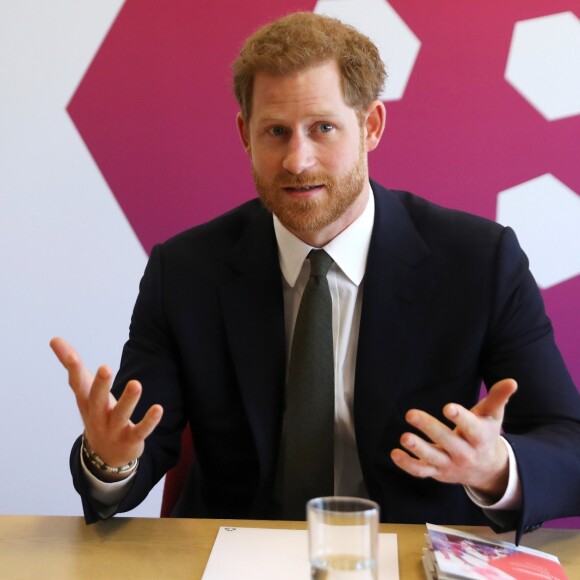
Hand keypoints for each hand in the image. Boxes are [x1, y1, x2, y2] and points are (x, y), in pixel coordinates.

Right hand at [50, 337, 162, 470]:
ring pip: (120, 414)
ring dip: (128, 400)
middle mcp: (97, 415)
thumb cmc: (96, 413)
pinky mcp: (130, 439)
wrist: (104, 456)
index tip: (71, 355)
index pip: (78, 384)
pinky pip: (140, 430)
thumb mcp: (84, 390)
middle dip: (100, 385)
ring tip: (136, 384)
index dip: (74, 370)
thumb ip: (73, 366)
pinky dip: (149, 421)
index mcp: (86, 401)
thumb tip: (54, 338)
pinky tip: (158, 408)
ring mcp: (113, 429)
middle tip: (104, 367)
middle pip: (96, 399)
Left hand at [390, 379, 517, 500]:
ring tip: (404, 437)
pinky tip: (394, 453)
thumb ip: (498, 398)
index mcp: (480, 437)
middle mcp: (465, 453)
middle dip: (430, 428)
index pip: (471, 428)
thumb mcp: (493, 416)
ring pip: (432, 459)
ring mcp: (449, 465)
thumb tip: (512, 381)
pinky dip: (407, 464)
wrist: (486, 469)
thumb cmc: (485, 434)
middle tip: (410, 413)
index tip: (448, 407)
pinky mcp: (437, 473)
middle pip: (447, 442)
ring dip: (417, 449)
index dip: (461, 418)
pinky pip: (421, 471)